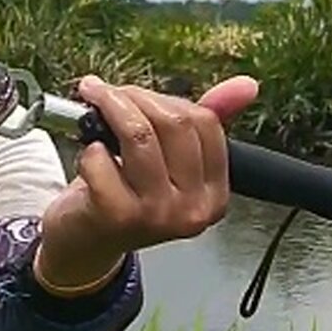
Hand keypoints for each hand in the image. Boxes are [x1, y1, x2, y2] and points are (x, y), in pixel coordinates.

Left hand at [35, 75, 259, 294]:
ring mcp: (156, 214)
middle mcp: (192, 208)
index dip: (164, 98)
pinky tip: (88, 159)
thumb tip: (246, 85)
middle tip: (104, 94)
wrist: (85, 245)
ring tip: (92, 110)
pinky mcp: (117, 215)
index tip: (133, 92)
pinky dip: (88, 149)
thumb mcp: (169, 162)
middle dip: (133, 98)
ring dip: (108, 112)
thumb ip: (206, 123)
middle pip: (173, 123)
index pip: (205, 123)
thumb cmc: (125, 197)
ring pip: (139, 135)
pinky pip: (101, 159)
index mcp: (214, 193)